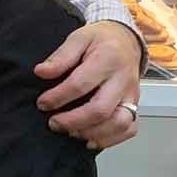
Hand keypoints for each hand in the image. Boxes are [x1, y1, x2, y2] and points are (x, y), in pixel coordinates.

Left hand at [35, 21, 141, 149]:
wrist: (125, 40)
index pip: (81, 84)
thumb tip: (41, 72)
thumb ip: (61, 56)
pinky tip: (90, 139)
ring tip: (70, 132)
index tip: (42, 103)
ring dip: (92, 133)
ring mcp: (132, 95)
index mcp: (108, 59)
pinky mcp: (135, 105)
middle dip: (73, 120)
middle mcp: (123, 79)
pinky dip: (111, 139)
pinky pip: (129, 128)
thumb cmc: (100, 40)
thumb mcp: (79, 37)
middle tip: (53, 123)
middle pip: (101, 109)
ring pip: (119, 123)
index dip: (58, 97)